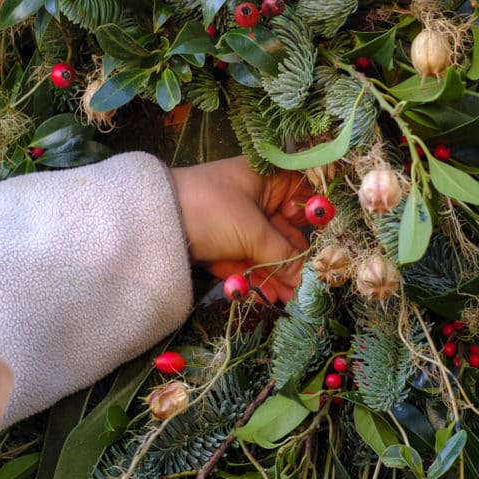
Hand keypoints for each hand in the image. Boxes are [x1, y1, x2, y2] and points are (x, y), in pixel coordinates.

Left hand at [169, 156, 313, 302]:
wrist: (155, 221)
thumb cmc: (211, 210)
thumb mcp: (252, 232)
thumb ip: (281, 254)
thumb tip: (301, 275)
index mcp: (265, 178)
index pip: (300, 196)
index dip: (313, 221)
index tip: (324, 247)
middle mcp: (252, 195)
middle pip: (282, 229)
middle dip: (291, 260)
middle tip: (302, 288)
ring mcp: (232, 219)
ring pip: (261, 248)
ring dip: (274, 273)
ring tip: (285, 299)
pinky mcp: (216, 241)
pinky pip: (241, 258)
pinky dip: (252, 275)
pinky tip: (267, 296)